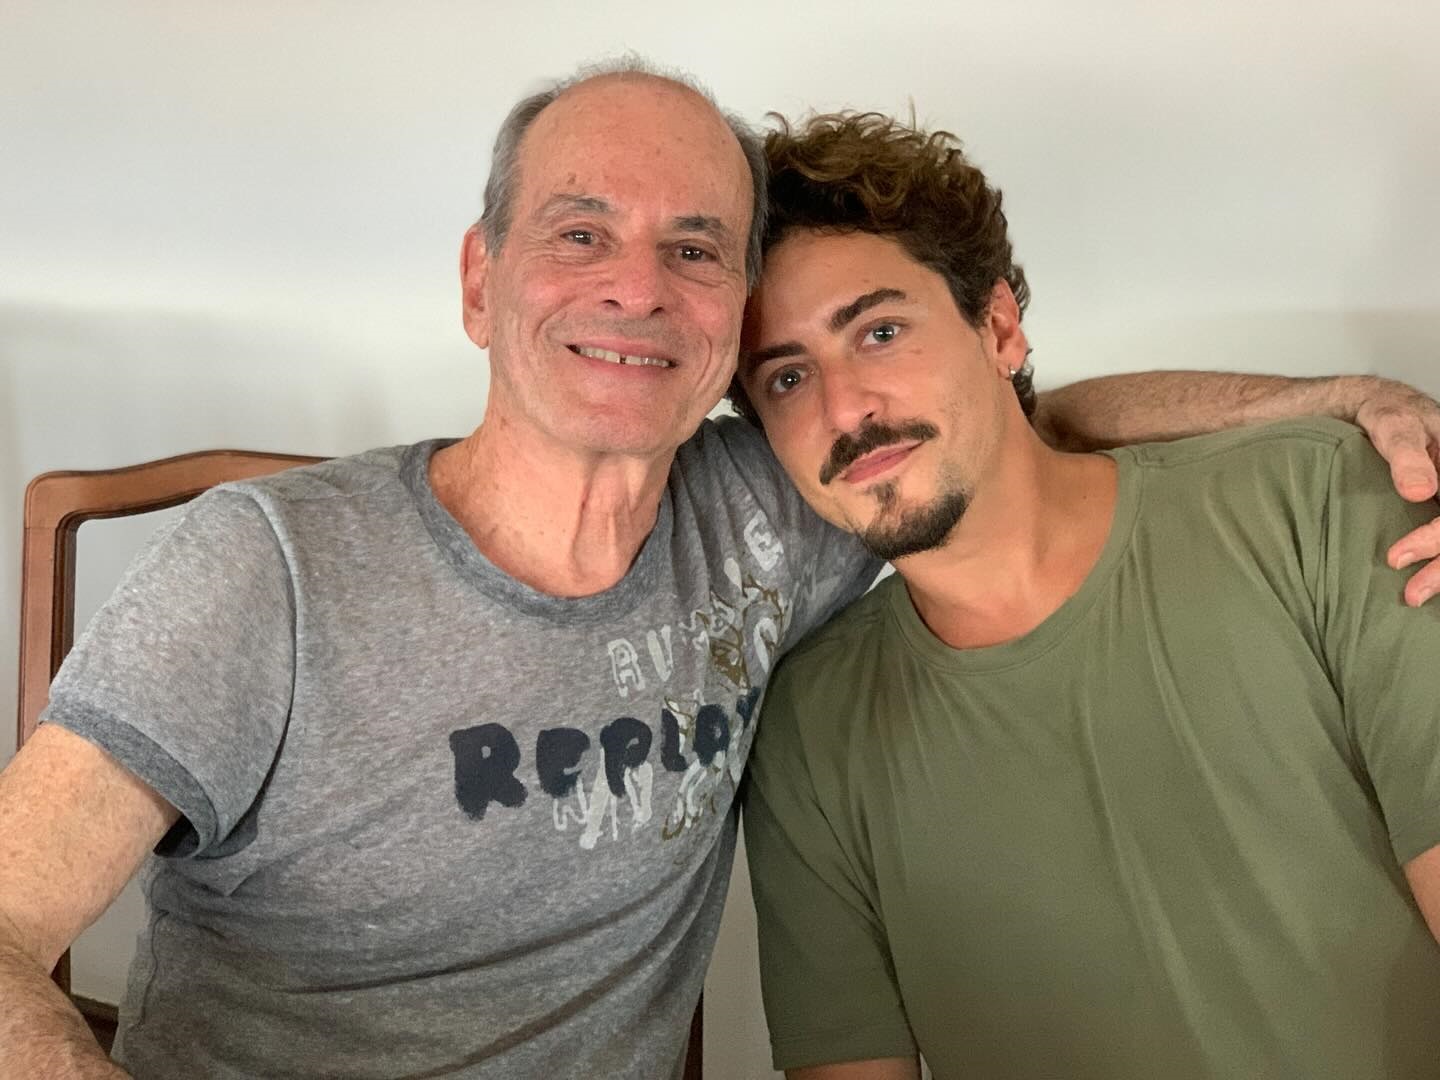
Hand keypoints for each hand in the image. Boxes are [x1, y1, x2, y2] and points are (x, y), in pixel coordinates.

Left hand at [1350, 378, 1439, 605]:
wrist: (1376, 408)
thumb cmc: (1385, 413)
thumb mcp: (1391, 424)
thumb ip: (1404, 455)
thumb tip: (1420, 493)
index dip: (1436, 539)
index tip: (1395, 558)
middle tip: (1411, 594)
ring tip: (1414, 598)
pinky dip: (1439, 562)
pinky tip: (1427, 584)